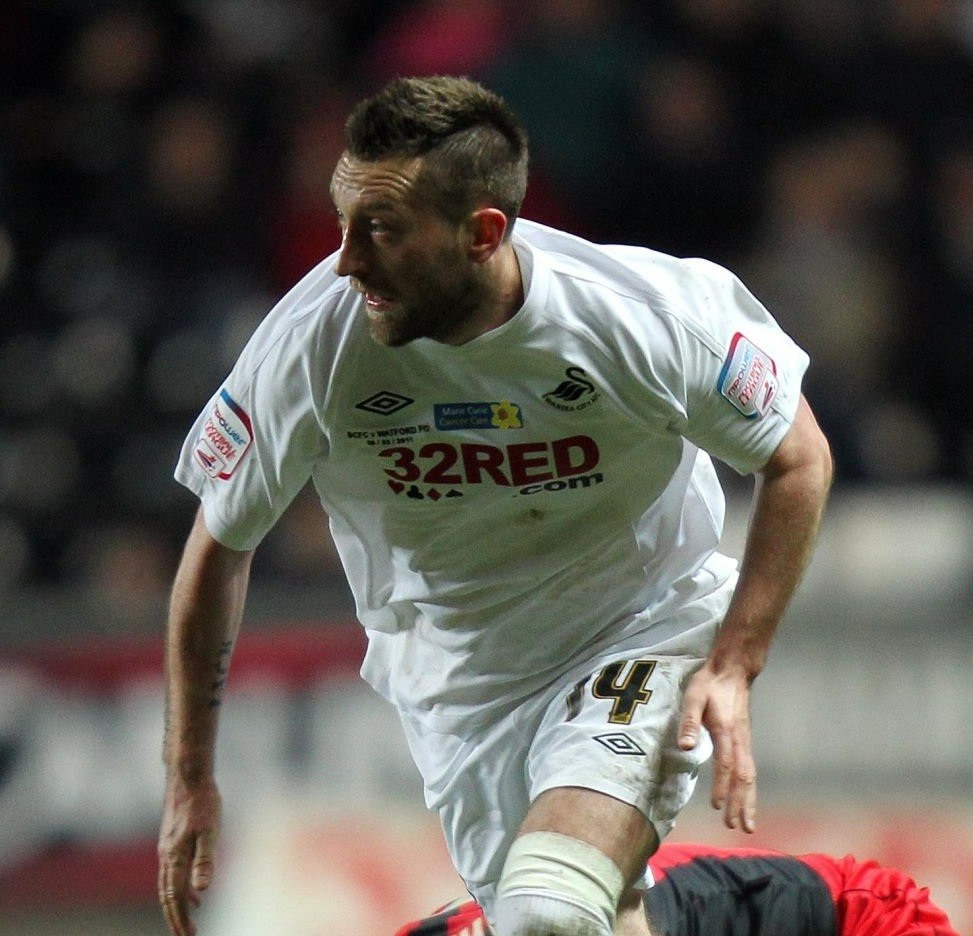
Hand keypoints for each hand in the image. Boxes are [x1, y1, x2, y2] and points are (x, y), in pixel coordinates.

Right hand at [158, 776, 221, 935]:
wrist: (188, 777)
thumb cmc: (203, 802)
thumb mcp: (210, 831)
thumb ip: (206, 860)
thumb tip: (203, 889)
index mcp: (175, 858)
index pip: (175, 897)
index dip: (180, 919)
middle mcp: (167, 856)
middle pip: (168, 895)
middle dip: (176, 918)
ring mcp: (168, 848)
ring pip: (169, 884)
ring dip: (178, 904)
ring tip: (191, 921)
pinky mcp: (172, 840)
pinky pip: (174, 871)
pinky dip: (183, 886)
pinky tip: (196, 890)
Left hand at [677, 661, 756, 832]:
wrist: (732, 671)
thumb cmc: (709, 684)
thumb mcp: (694, 696)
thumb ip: (690, 721)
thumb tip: (685, 746)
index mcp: (726, 731)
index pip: (726, 764)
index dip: (722, 786)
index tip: (717, 807)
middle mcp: (740, 739)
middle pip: (744, 776)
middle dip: (742, 803)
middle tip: (738, 827)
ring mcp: (745, 740)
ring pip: (751, 775)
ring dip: (749, 800)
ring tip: (747, 824)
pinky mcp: (745, 740)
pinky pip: (750, 769)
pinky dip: (750, 788)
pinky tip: (746, 799)